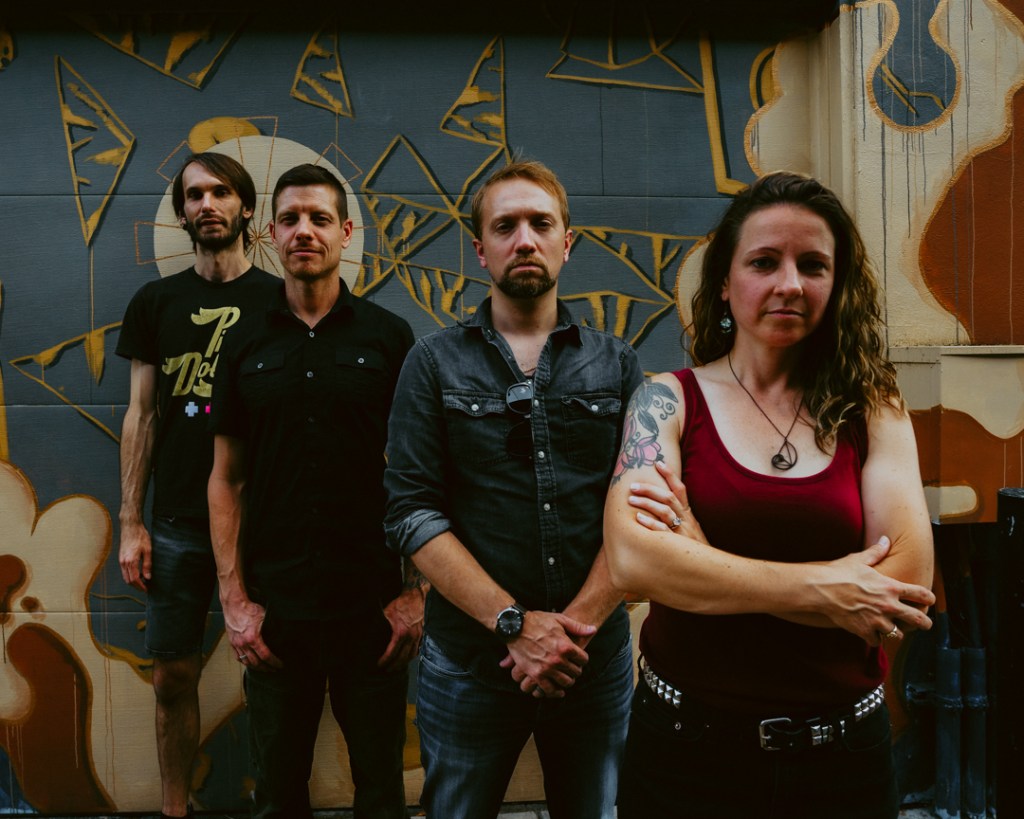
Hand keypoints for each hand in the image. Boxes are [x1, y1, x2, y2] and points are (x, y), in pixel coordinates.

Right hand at [119, 522, 151, 591]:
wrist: (131, 527)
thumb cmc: (140, 536)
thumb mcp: (148, 550)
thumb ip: (147, 564)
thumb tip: (148, 577)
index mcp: (130, 561)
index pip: (134, 579)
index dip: (141, 586)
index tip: (147, 589)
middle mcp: (123, 562)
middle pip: (128, 580)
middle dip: (136, 586)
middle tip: (145, 587)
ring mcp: (121, 560)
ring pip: (125, 576)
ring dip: (133, 581)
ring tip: (143, 581)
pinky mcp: (121, 557)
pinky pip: (124, 571)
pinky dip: (129, 575)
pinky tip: (137, 573)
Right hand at [223, 596, 282, 671]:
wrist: (234, 604)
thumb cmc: (249, 608)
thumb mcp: (265, 616)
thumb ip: (273, 626)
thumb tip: (282, 633)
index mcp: (253, 638)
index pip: (266, 656)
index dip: (274, 662)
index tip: (280, 665)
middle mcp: (243, 644)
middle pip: (256, 663)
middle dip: (266, 668)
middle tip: (273, 669)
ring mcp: (237, 644)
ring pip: (246, 662)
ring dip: (256, 667)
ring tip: (263, 669)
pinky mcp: (232, 642)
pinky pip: (238, 657)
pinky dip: (245, 662)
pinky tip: (250, 663)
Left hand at [377, 587, 424, 671]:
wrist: (418, 597)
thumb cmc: (403, 603)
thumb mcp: (388, 612)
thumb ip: (381, 623)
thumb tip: (370, 630)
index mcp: (400, 633)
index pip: (391, 652)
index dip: (385, 660)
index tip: (380, 665)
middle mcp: (410, 637)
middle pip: (402, 658)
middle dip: (394, 666)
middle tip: (387, 670)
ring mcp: (418, 636)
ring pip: (411, 655)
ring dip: (404, 663)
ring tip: (397, 667)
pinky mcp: (422, 634)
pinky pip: (417, 649)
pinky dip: (412, 656)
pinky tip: (408, 658)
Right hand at [498, 611, 594, 697]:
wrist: (516, 626)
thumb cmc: (538, 621)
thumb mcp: (560, 620)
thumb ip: (577, 627)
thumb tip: (593, 630)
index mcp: (566, 646)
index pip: (583, 660)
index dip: (582, 659)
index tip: (579, 659)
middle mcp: (558, 659)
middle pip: (576, 672)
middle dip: (576, 670)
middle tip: (572, 668)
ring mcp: (546, 668)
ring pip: (565, 682)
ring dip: (567, 681)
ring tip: (566, 678)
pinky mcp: (535, 675)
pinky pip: (549, 690)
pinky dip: (555, 692)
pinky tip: (558, 691)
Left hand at [629, 459, 708, 543]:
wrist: (709, 570)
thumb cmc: (694, 549)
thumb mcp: (690, 530)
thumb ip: (678, 518)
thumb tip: (659, 505)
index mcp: (689, 514)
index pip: (680, 489)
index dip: (670, 475)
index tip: (658, 462)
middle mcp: (687, 520)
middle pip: (669, 497)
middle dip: (650, 488)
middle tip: (633, 485)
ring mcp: (683, 532)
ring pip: (665, 511)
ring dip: (647, 503)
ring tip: (631, 498)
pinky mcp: (678, 545)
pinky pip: (663, 531)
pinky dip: (650, 524)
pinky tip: (638, 519)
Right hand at [815, 536, 934, 645]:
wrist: (822, 589)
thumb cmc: (839, 573)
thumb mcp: (859, 559)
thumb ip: (876, 552)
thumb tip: (885, 539)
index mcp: (891, 587)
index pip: (921, 594)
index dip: (929, 598)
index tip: (930, 601)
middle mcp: (889, 605)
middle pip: (919, 620)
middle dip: (925, 623)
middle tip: (925, 624)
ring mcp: (878, 620)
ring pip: (899, 634)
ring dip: (895, 632)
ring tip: (892, 629)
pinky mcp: (865, 631)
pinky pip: (877, 642)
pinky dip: (875, 639)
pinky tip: (871, 634)